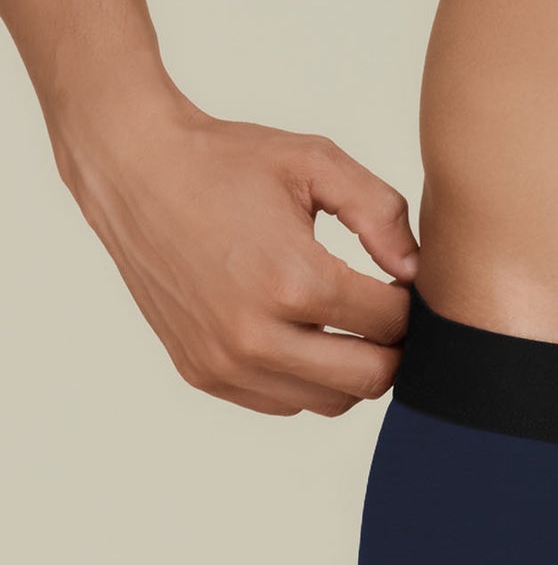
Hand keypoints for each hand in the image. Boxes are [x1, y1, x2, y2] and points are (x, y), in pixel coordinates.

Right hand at [66, 96, 417, 415]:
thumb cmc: (227, 161)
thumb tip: (416, 273)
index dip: (411, 303)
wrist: (134, 169)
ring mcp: (226, 362)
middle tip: (385, 310)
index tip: (400, 281)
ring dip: (352, 368)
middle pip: (372, 378)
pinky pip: (286, 403)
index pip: (392, 324)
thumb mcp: (316, 163)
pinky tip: (302, 332)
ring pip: (333, 401)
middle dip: (393, 346)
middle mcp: (256, 334)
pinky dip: (308, 378)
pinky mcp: (203, 373)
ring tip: (344, 320)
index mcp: (292, 281)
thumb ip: (382, 214)